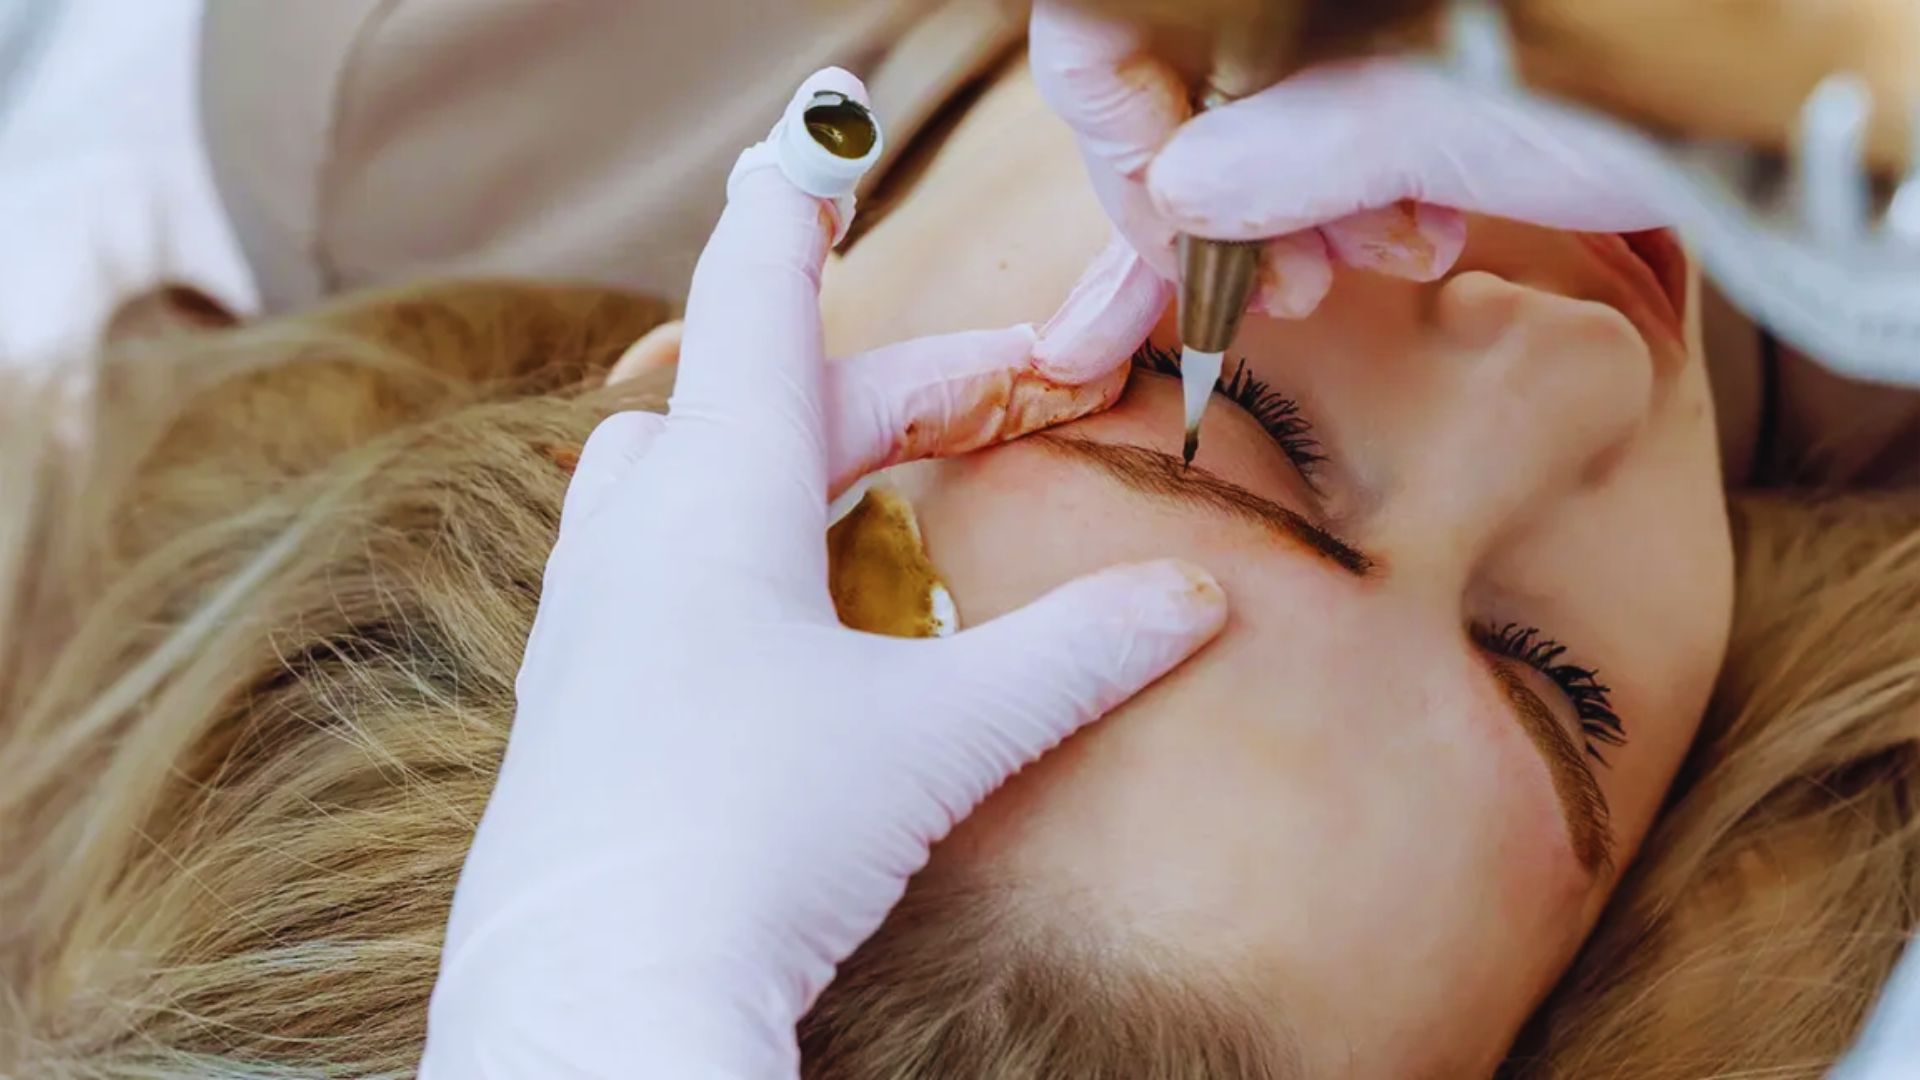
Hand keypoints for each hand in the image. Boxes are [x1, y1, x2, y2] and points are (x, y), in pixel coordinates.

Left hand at [419, 68, 1228, 1079]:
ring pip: (668, 473)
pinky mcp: (578, 697)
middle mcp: (637, 535)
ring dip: (770, 454)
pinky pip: (642, 567)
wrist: (602, 993)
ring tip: (855, 482)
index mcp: (719, 496)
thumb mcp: (942, 734)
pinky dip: (720, 545)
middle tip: (998, 400)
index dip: (798, 220)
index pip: (759, 304)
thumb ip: (1072, 655)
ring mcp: (591, 617)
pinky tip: (771, 617)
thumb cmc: (758, 834)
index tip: (820, 159)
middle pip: (754, 398)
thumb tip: (1194, 601)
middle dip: (883, 388)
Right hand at [1027, 0, 1668, 382]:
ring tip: (1378, 261)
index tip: (1186, 247)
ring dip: (1290, 217)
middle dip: (1219, 207)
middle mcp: (1298, 9)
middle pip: (1169, 95)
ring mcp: (1339, 38)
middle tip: (1290, 291)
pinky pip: (1313, 144)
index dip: (1121, 154)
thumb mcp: (1422, 121)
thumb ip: (1277, 154)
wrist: (1755, 108)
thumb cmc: (1607, 83)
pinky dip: (1341, 202)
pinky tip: (1412, 234)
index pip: (1098, 44)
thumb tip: (1177, 198)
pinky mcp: (1386, 78)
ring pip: (1244, 129)